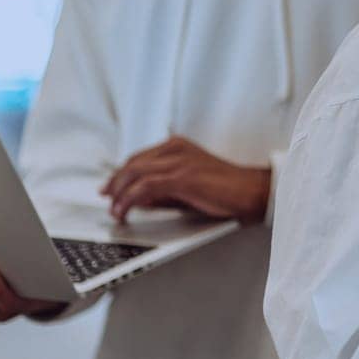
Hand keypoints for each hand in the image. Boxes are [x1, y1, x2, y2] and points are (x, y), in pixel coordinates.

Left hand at [101, 136, 270, 223]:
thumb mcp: (188, 187)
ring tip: (115, 211)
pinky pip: (144, 187)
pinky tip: (125, 211)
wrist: (250, 191)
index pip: (139, 158)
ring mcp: (178, 161)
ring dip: (119, 195)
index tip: (110, 188)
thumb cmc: (225, 190)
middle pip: (132, 164)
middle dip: (115, 184)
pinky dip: (129, 200)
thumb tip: (138, 200)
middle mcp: (176, 148)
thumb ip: (162, 191)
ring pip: (134, 174)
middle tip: (107, 201)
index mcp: (178, 146)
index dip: (120, 174)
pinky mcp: (181, 176)